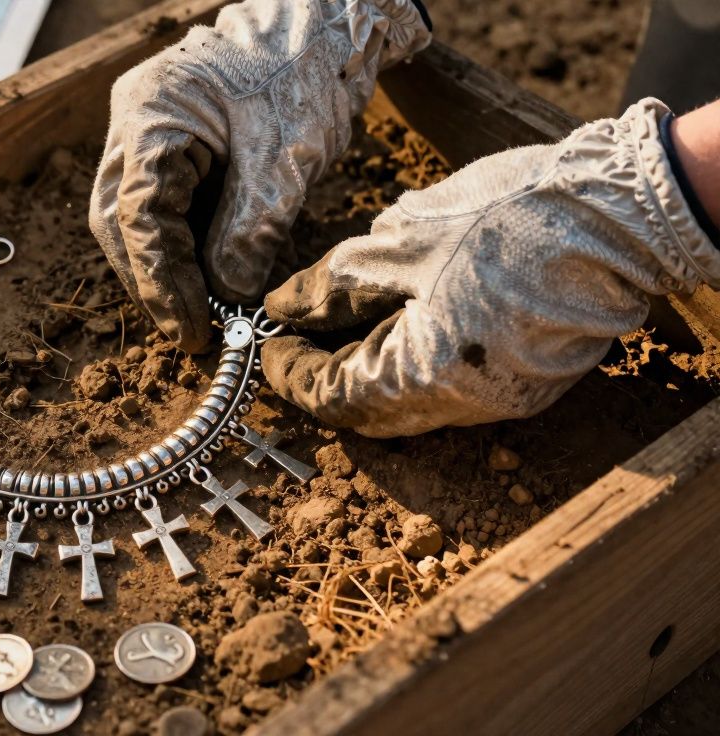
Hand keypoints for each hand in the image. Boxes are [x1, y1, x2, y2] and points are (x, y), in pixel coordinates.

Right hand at [89, 0, 430, 350]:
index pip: (140, 214)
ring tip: (203, 316)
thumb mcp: (285, 156)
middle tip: (189, 332)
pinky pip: (168, 210)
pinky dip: (187, 249)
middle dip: (152, 281)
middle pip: (119, 222)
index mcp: (149, 114)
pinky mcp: (173, 152)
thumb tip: (230, 296)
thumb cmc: (303, 70)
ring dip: (167, 270)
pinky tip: (214, 282)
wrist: (322, 28)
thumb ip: (252, 228)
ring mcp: (149, 138)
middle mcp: (134, 127)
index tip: (193, 329)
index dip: (162, 281)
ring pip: (136, 221)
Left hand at [260, 98, 719, 436]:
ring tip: (339, 315)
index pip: (335, 398)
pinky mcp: (529, 373)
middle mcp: (467, 405)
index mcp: (428, 377)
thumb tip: (283, 307)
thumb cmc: (511, 216)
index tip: (265, 341)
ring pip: (411, 394)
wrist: (627, 205)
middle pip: (371, 407)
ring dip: (367, 360)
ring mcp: (505, 394)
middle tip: (294, 331)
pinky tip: (397, 313)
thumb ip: (333, 284)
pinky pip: (450, 380)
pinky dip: (411, 354)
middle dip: (325, 371)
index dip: (291, 372)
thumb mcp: (400, 242)